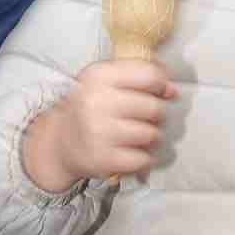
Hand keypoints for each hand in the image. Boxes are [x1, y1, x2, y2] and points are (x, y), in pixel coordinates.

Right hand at [22, 59, 174, 191]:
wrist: (60, 142)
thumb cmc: (91, 106)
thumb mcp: (107, 80)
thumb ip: (140, 75)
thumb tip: (173, 90)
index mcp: (99, 76)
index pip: (149, 75)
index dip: (162, 85)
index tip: (161, 92)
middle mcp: (97, 101)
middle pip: (155, 107)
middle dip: (156, 114)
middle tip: (144, 118)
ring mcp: (99, 132)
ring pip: (152, 135)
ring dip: (152, 137)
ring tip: (137, 136)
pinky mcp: (104, 159)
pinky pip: (144, 159)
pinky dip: (144, 158)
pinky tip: (132, 152)